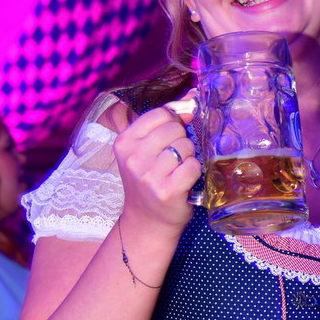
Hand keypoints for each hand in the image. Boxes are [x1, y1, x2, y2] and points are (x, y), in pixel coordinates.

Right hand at [113, 103, 200, 234]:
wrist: (147, 221)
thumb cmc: (149, 180)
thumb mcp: (146, 149)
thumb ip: (166, 122)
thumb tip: (192, 97)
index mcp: (125, 142)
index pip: (160, 114)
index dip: (174, 122)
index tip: (172, 136)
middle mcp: (133, 158)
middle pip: (174, 129)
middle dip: (182, 141)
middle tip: (174, 159)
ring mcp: (148, 175)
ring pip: (186, 147)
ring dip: (189, 157)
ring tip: (177, 171)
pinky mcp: (166, 191)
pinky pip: (193, 166)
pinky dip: (194, 172)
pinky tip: (184, 181)